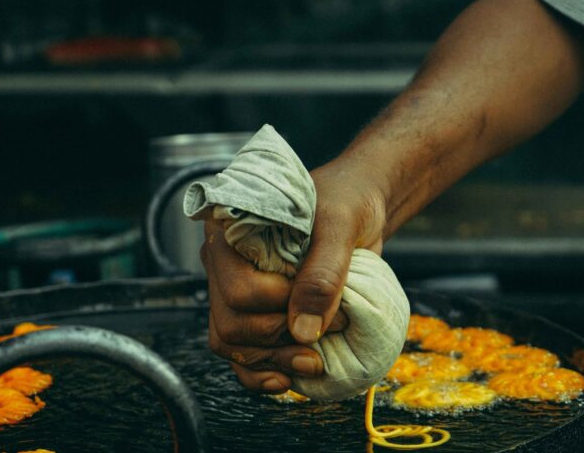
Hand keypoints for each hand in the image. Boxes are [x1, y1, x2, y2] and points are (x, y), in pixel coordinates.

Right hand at [201, 163, 385, 393]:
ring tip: (314, 363)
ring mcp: (237, 291)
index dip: (278, 305)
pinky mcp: (256, 312)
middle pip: (231, 323)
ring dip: (272, 362)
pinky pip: (241, 355)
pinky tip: (287, 380)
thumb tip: (303, 330)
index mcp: (231, 232)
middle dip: (279, 338)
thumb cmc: (345, 203)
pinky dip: (260, 375)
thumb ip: (323, 274)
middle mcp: (225, 264)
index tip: (326, 299)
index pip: (236, 289)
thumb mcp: (340, 227)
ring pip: (232, 345)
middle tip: (329, 331)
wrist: (358, 208)